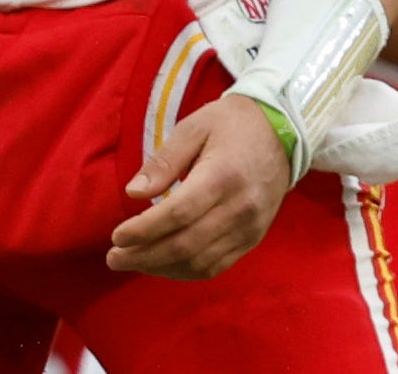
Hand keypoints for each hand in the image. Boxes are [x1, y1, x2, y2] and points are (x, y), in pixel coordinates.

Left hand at [107, 93, 294, 279]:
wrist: (283, 131)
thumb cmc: (233, 125)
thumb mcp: (195, 127)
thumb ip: (164, 161)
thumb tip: (133, 193)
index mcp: (223, 176)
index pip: (177, 214)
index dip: (143, 231)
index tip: (116, 237)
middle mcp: (240, 207)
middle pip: (185, 245)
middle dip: (143, 256)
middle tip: (114, 258)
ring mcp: (249, 227)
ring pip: (199, 262)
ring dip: (161, 268)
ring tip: (133, 262)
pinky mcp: (253, 238)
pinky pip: (216, 266)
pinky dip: (184, 271)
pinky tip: (163, 264)